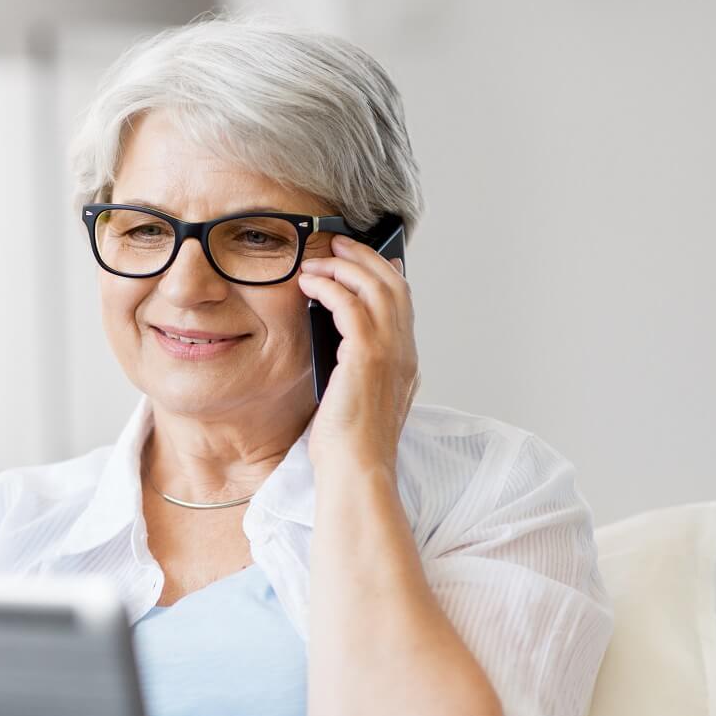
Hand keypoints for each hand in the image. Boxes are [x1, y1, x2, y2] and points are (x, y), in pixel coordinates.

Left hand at [298, 233, 419, 473]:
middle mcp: (405, 353)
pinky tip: (309, 283)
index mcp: (406, 363)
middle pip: (394, 285)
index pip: (403, 303)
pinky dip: (330, 286)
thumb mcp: (356, 398)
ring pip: (376, 287)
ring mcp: (391, 353)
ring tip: (318, 258)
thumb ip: (356, 367)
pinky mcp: (367, 356)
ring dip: (345, 266)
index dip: (383, 274)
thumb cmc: (348, 446)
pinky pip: (350, 304)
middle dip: (365, 258)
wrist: (355, 472)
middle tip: (338, 243)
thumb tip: (338, 343)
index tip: (362, 260)